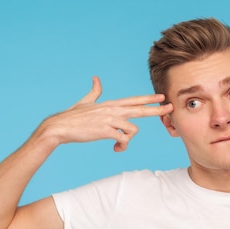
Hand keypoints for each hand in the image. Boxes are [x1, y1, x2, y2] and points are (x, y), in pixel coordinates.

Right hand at [39, 76, 173, 151]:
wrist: (59, 127)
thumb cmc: (72, 117)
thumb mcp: (85, 102)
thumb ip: (94, 91)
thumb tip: (96, 78)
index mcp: (110, 104)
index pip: (133, 100)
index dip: (148, 99)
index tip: (161, 97)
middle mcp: (112, 110)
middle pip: (139, 109)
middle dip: (157, 109)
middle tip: (170, 108)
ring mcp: (109, 120)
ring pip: (132, 130)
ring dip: (128, 141)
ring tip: (118, 147)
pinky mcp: (105, 131)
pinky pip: (122, 140)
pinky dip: (122, 147)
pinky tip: (115, 149)